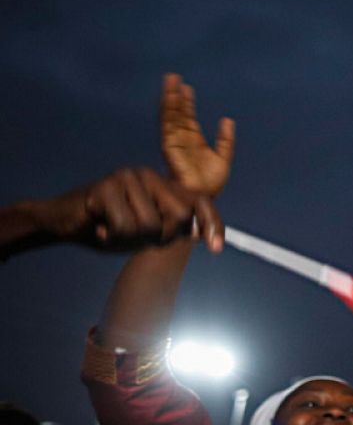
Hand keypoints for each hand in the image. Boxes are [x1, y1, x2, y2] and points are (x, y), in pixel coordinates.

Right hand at [32, 168, 223, 253]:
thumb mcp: (145, 233)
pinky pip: (124, 226)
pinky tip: (100, 228)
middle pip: (179, 216)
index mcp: (164, 186)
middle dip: (160, 237)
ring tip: (113, 230)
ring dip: (130, 239)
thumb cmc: (109, 228)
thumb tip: (194, 231)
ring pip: (150, 225)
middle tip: (134, 236)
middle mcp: (150, 176)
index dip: (211, 223)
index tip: (216, 249)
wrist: (64, 222)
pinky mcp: (106, 186)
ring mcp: (128, 177)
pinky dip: (112, 237)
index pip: (199, 202)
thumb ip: (169, 230)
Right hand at [160, 73, 234, 196]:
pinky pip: (168, 126)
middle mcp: (182, 139)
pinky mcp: (170, 147)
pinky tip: (169, 100)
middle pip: (177, 113)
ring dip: (170, 98)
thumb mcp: (223, 157)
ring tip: (170, 82)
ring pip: (170, 116)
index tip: (187, 87)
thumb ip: (225, 139)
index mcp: (193, 140)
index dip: (187, 103)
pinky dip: (168, 112)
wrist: (203, 198)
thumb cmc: (210, 183)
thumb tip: (227, 119)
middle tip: (173, 76)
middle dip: (175, 95)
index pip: (188, 117)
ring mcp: (175, 142)